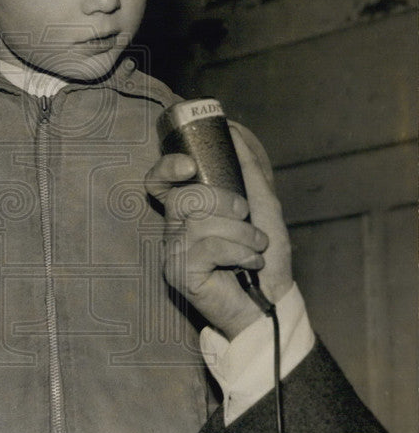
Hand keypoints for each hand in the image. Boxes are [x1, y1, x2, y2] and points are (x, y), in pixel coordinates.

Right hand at [145, 123, 292, 338]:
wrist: (273, 301)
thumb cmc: (264, 256)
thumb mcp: (262, 205)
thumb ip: (248, 170)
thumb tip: (234, 131)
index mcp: (190, 210)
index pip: (160, 181)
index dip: (168, 167)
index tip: (192, 165)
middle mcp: (176, 228)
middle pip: (184, 197)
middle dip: (225, 202)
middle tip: (245, 216)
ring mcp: (174, 251)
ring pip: (199, 222)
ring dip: (241, 232)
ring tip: (257, 246)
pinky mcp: (178, 273)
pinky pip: (205, 246)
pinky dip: (237, 250)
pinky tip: (248, 262)